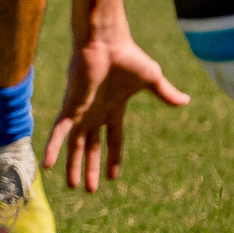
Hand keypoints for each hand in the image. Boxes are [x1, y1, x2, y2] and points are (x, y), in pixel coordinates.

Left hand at [42, 30, 189, 191]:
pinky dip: (53, 148)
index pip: (113, 139)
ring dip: (72, 166)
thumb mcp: (152, 80)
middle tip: (88, 190)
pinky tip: (46, 165)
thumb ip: (165, 93)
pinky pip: (59, 132)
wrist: (107, 42)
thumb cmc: (128, 56)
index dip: (113, 157)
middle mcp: (95, 113)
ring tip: (71, 187)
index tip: (113, 176)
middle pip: (91, 147)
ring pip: (74, 145)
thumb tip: (187, 101)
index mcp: (113, 108)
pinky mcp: (70, 107)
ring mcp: (81, 111)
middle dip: (89, 168)